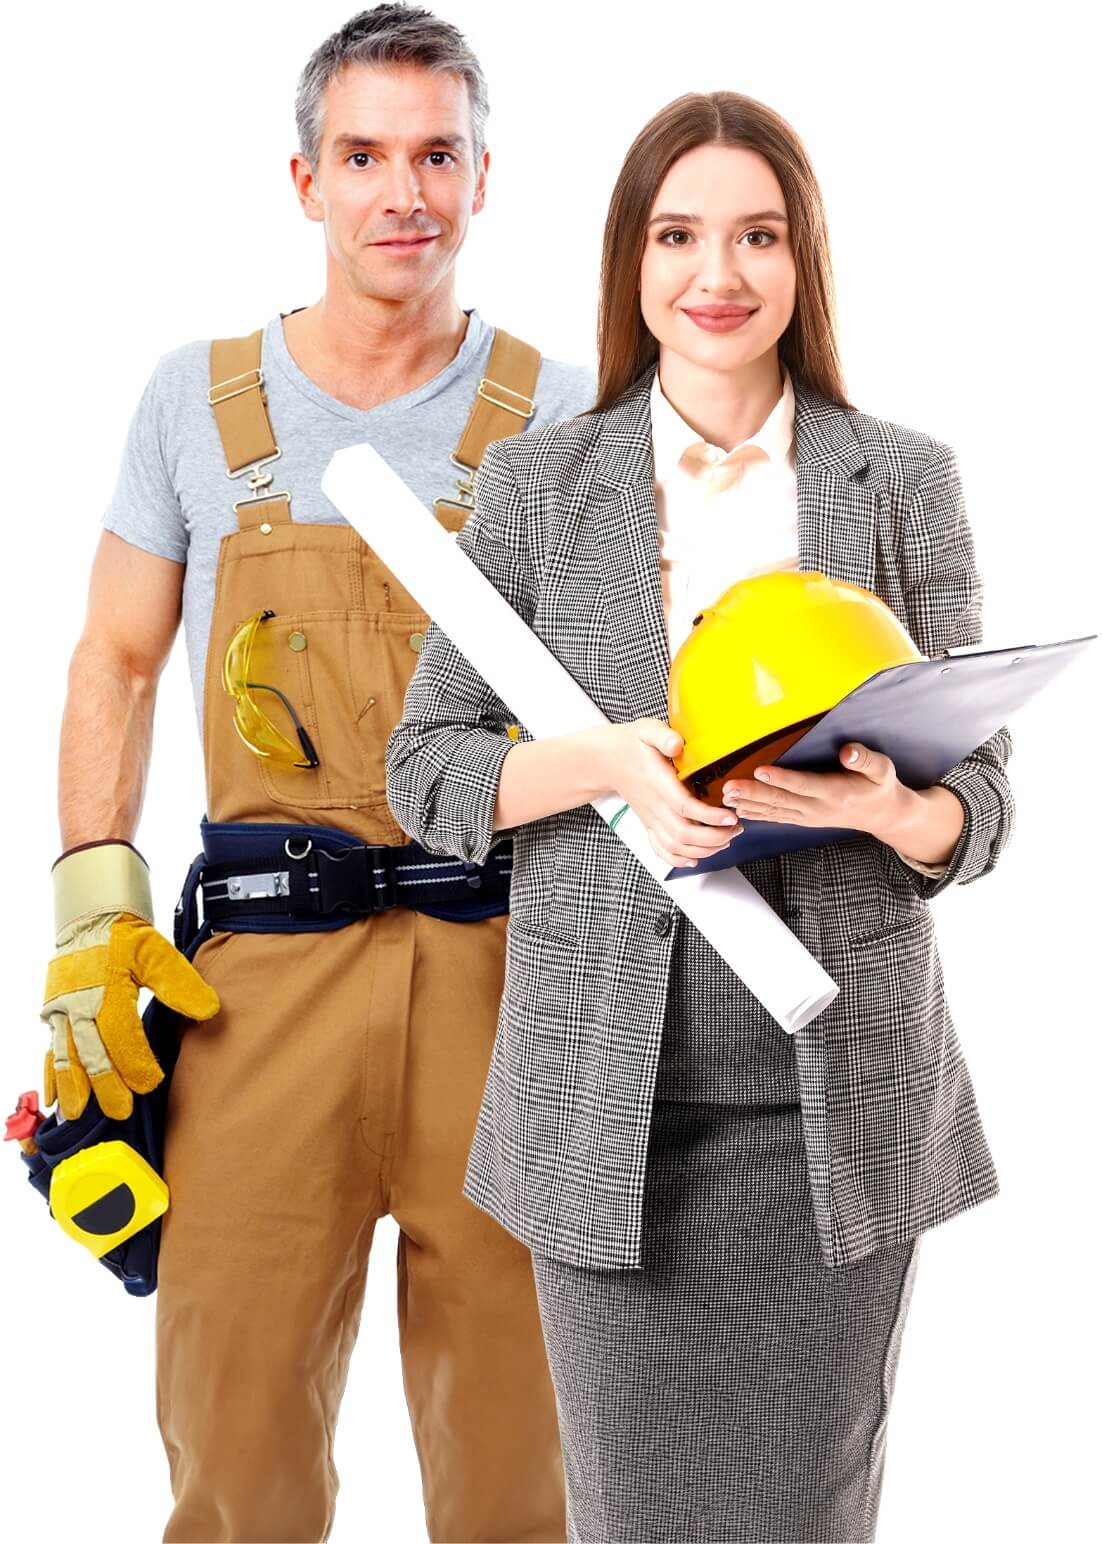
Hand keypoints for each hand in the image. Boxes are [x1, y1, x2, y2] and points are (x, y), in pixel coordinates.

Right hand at [40, 842, 219, 1119]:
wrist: (92, 921)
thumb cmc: (128, 940)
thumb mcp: (159, 952)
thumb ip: (181, 983)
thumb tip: (210, 1011)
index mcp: (107, 988)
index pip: (120, 1033)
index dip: (134, 1061)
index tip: (151, 1084)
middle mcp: (79, 1003)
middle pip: (89, 1050)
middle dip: (104, 1084)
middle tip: (119, 1111)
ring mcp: (62, 1011)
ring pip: (64, 1054)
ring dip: (72, 1086)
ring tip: (79, 1113)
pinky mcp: (53, 1015)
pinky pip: (50, 1049)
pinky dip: (50, 1076)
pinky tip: (53, 1100)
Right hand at [602, 719, 743, 868]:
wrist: (606, 760)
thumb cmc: (631, 745)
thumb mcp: (647, 730)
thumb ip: (663, 736)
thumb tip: (678, 744)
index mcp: (657, 783)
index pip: (684, 807)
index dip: (709, 816)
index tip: (730, 815)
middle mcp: (654, 806)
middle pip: (684, 834)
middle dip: (714, 837)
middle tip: (735, 827)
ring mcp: (651, 818)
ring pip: (676, 846)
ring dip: (704, 849)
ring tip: (725, 839)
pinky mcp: (649, 824)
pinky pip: (661, 850)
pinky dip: (680, 859)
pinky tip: (696, 857)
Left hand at [722, 741, 908, 836]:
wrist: (880, 815)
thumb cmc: (879, 787)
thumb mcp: (882, 770)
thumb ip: (865, 760)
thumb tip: (848, 752)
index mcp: (836, 793)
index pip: (804, 785)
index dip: (782, 779)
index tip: (760, 771)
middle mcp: (818, 808)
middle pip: (781, 800)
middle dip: (753, 793)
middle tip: (730, 787)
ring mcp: (808, 816)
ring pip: (774, 811)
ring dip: (749, 804)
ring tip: (726, 798)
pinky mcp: (802, 819)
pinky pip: (776, 817)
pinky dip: (757, 814)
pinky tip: (739, 809)